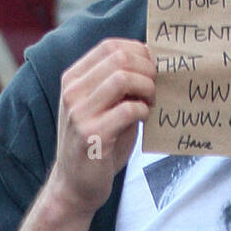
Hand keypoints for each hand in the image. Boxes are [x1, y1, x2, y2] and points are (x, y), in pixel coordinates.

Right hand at [48, 38, 155, 217]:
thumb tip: (154, 62)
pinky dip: (143, 110)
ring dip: (147, 87)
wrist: (76, 184)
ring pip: (122, 78)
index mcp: (73, 79)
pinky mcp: (91, 134)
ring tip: (152, 101)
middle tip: (158, 85)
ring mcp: (79, 112)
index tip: (155, 66)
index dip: (139, 51)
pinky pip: (127, 109)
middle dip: (147, 68)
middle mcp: (72, 91)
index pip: (109, 46)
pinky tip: (145, 118)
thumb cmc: (99, 143)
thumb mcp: (104, 107)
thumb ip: (121, 85)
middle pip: (118, 58)